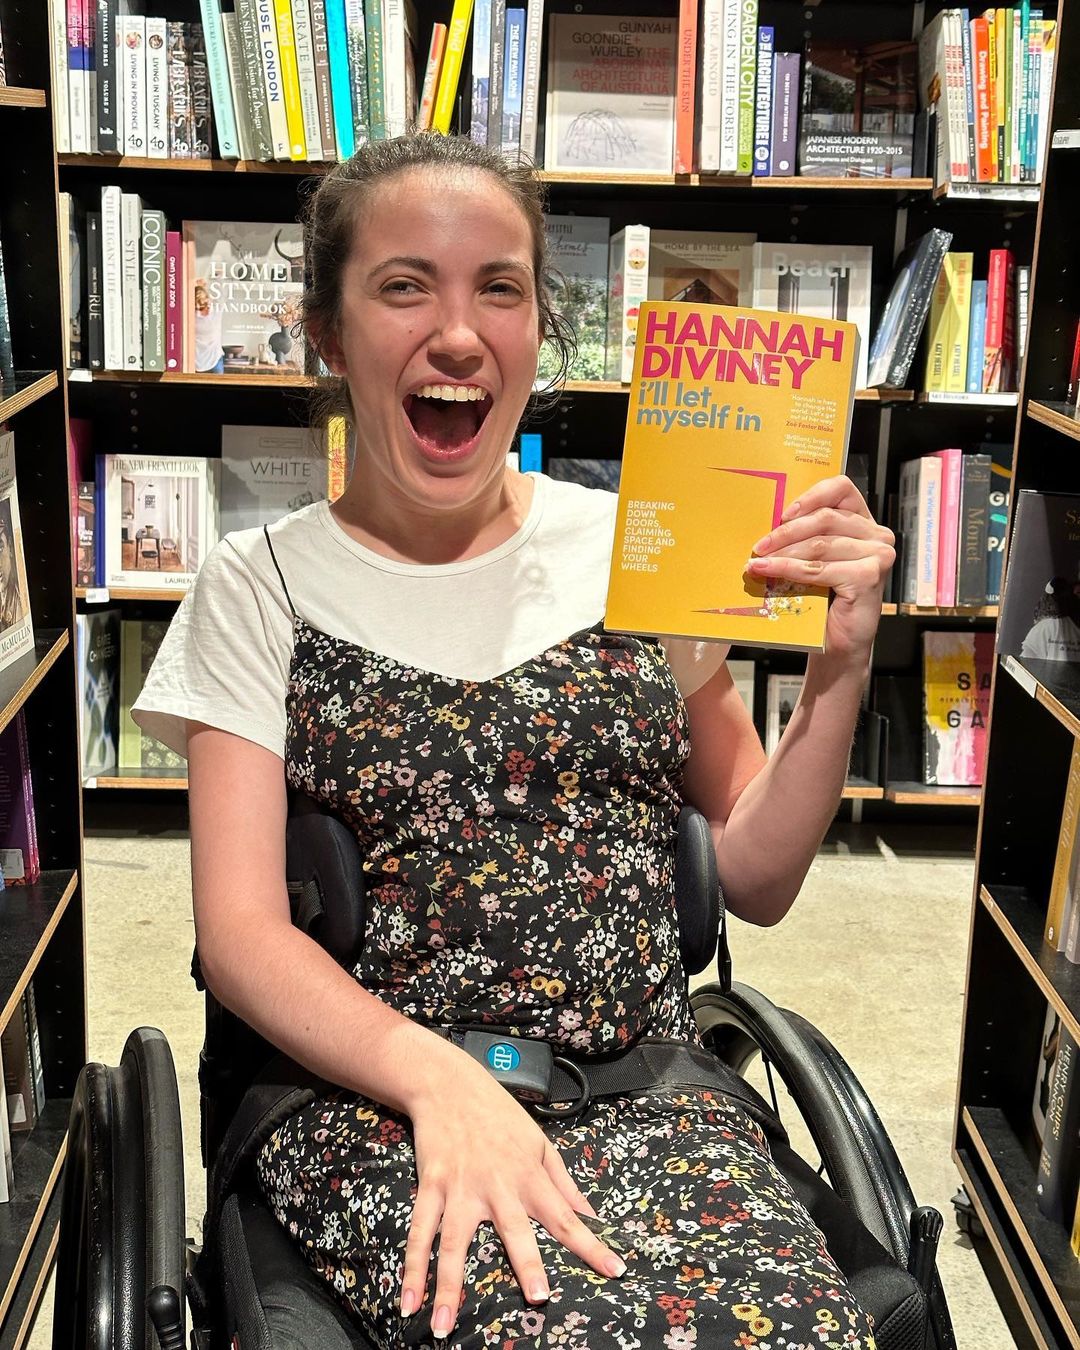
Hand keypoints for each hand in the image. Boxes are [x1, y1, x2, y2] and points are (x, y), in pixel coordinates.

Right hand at [401, 1053, 625, 1337]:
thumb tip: (592, 1215)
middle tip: (539, 1299)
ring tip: (443, 1327)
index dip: (591, 1244)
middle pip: (514, 1230)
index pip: (566, 1215)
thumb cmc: (500, 1115)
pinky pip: (419, 1232)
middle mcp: (497, 1185)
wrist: (449, 1085)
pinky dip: (411, 1268)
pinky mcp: (432, 1186)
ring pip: (454, 1242)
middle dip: (527, 1263)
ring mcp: (461, 1188)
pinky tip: (408, 1301)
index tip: (614, 1271)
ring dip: (449, 1286)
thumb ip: (565, 1182)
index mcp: (530, 1175)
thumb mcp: (540, 1142)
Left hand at [747, 474, 895, 661]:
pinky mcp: (869, 576)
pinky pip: (820, 569)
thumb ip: (807, 536)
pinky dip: (790, 569)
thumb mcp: (817, 559)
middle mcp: (877, 534)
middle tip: (759, 544)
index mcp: (864, 522)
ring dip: (783, 552)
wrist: (839, 642)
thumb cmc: (825, 599)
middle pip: (826, 519)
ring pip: (821, 545)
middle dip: (786, 532)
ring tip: (758, 560)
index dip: (812, 495)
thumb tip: (768, 521)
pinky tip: (769, 570)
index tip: (784, 512)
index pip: (842, 489)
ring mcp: (877, 555)